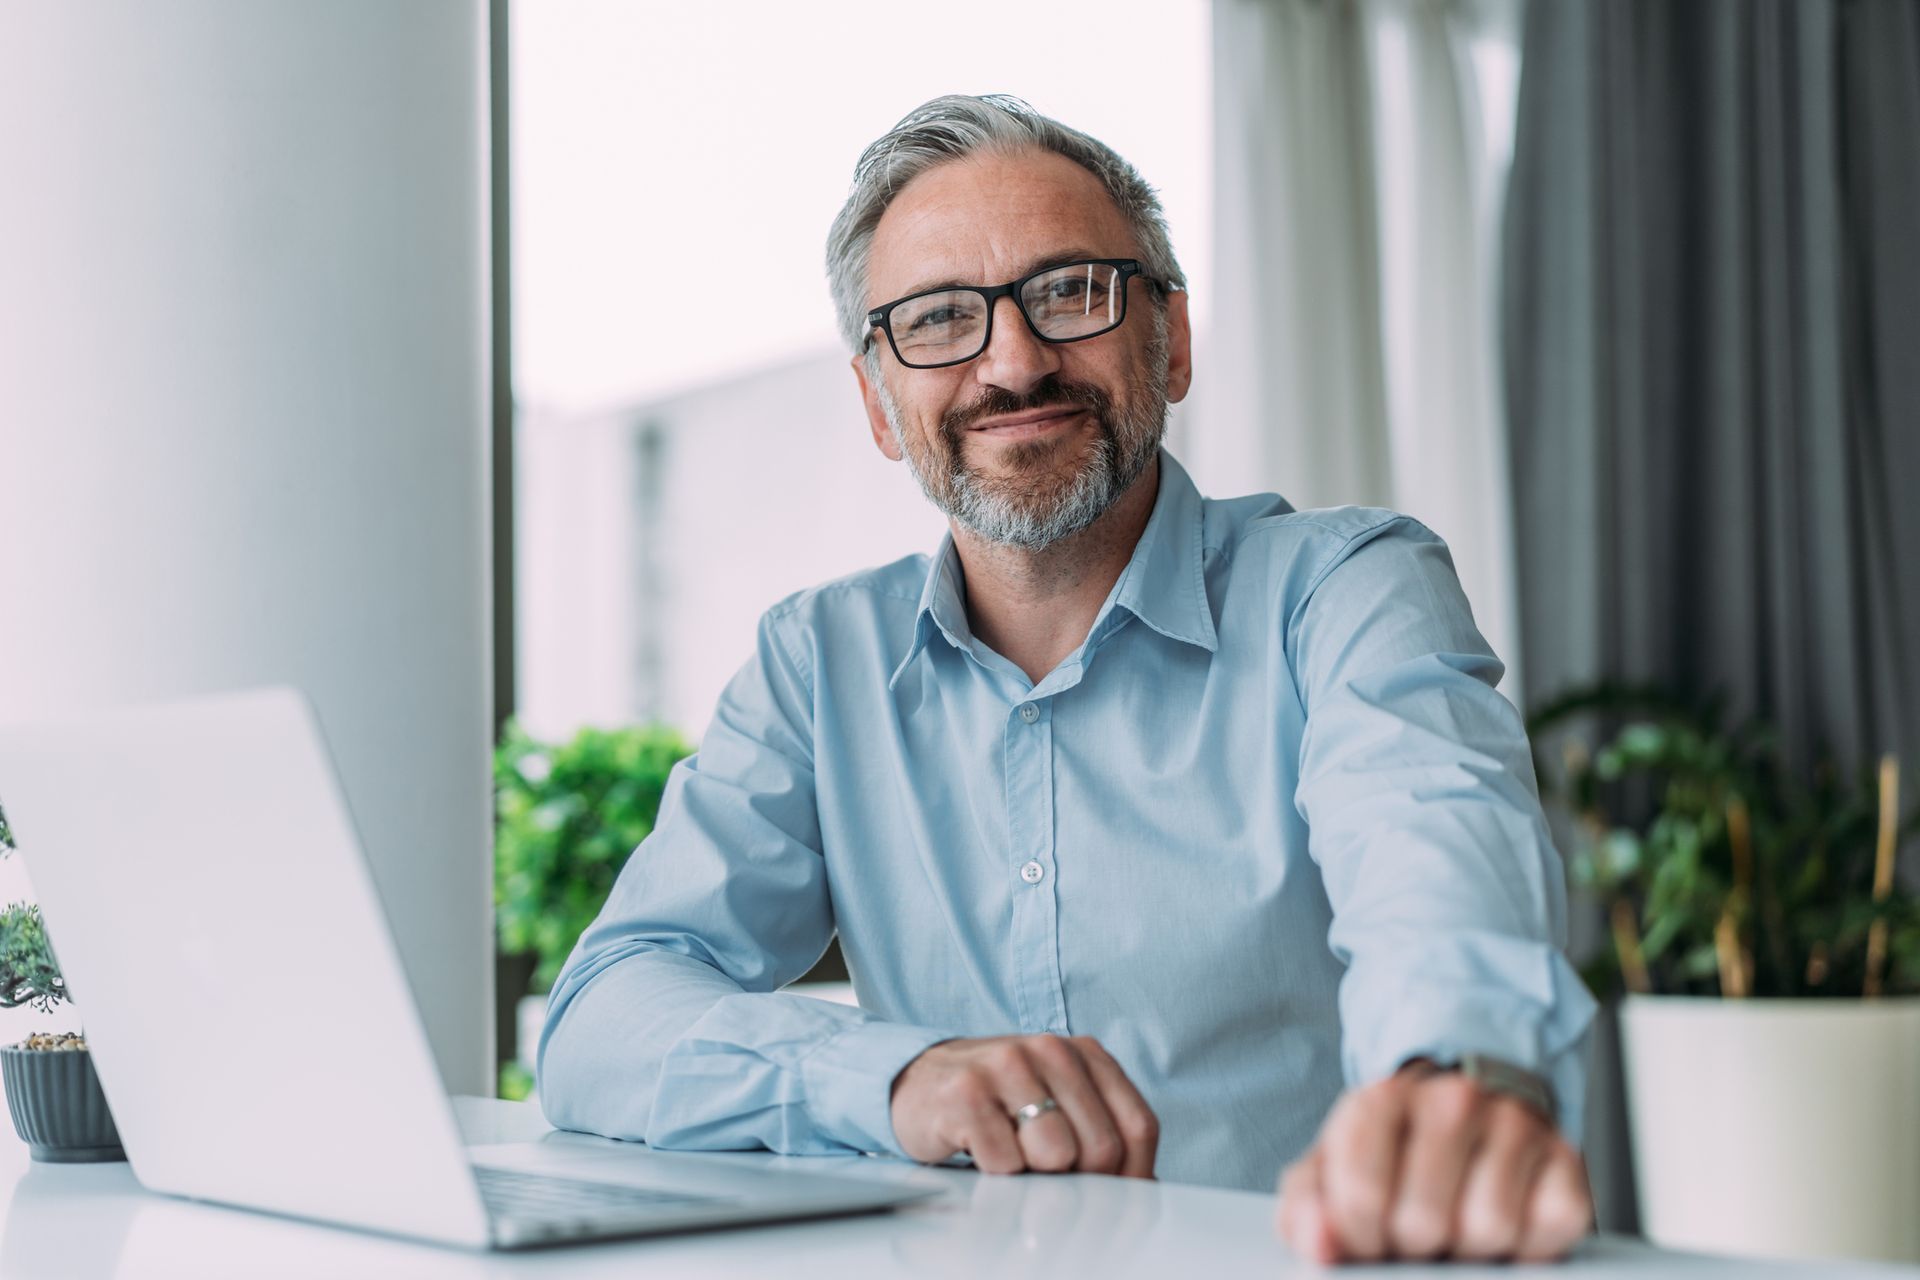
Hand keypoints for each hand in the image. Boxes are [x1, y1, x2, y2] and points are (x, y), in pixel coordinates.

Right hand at [889, 1034, 1157, 1177]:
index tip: (1110, 1201)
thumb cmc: (998, 1105)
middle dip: (1077, 1182)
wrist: (918, 1083)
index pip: (1138, 1128)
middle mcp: (1051, 1049)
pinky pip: (1004, 1163)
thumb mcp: (1059, 1109)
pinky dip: (994, 1175)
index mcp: (1085, 1053)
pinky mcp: (966, 1091)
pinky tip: (978, 1151)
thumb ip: (1100, 1138)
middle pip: (1101, 1149)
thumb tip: (1140, 1194)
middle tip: (1044, 1178)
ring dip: (1033, 1175)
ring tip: (1011, 1156)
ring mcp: (1007, 1064)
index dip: (1132, 1177)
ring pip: (1056, 1155)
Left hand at [1276, 1061, 1590, 1263]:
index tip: (1367, 1238)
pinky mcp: (1567, 1157)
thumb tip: (1318, 1245)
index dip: (1359, 1240)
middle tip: (1414, 1235)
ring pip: (1490, 1229)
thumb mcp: (1331, 1167)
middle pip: (1424, 1222)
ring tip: (1457, 1227)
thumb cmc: (1391, 1148)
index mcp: (1381, 1100)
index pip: (1361, 1196)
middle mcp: (1452, 1101)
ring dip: (1470, 1249)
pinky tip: (1506, 1222)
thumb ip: (1307, 1209)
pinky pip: (1553, 1226)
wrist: (1463, 1102)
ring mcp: (1514, 1124)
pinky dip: (1529, 1245)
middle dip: (1413, 1248)